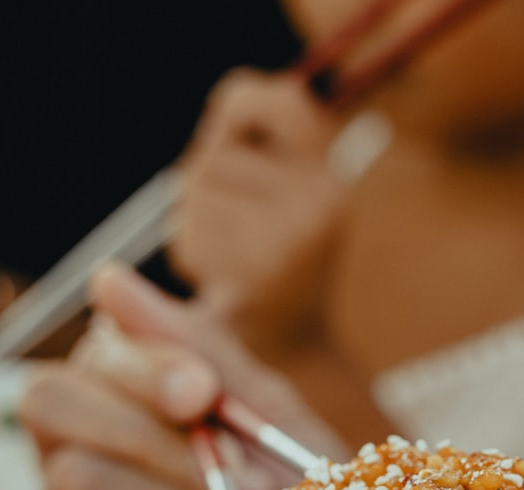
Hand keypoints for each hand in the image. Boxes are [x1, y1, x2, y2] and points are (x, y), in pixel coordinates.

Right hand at [22, 268, 341, 489]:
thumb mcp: (261, 412)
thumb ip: (196, 349)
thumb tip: (107, 281)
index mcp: (108, 403)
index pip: (88, 357)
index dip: (142, 364)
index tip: (205, 392)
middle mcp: (69, 459)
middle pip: (47, 404)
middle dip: (143, 421)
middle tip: (220, 451)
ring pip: (76, 476)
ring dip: (177, 483)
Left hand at [169, 69, 347, 354]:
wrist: (298, 353)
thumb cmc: (287, 263)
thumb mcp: (302, 194)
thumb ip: (267, 137)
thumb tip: (232, 102)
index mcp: (332, 182)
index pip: (277, 102)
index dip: (243, 105)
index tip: (232, 126)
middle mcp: (316, 208)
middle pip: (212, 158)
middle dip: (205, 187)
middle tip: (232, 228)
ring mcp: (283, 249)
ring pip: (193, 197)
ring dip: (195, 224)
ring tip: (230, 258)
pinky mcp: (247, 287)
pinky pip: (190, 241)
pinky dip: (192, 257)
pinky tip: (221, 282)